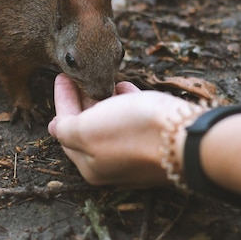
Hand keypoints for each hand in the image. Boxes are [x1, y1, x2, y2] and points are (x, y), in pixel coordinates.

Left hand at [48, 74, 204, 187]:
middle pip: (88, 127)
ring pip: (113, 122)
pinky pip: (136, 120)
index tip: (62, 75)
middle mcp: (112, 163)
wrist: (187, 139)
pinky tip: (126, 88)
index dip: (62, 99)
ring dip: (104, 99)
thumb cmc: (133, 133)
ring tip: (103, 79)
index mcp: (90, 165)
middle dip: (82, 100)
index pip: (65, 128)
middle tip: (79, 74)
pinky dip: (126, 102)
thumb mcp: (86, 130)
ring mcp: (137, 153)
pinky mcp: (158, 142)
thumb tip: (53, 127)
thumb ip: (66, 128)